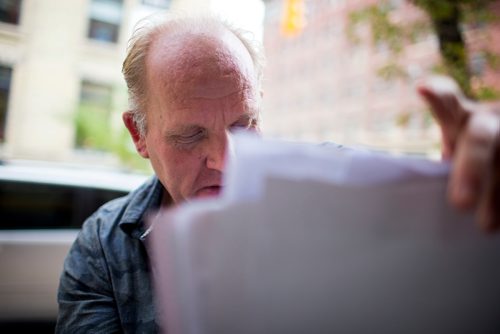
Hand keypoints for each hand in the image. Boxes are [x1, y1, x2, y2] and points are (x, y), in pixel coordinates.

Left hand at [417, 76, 499, 230]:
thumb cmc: (470, 153)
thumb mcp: (457, 147)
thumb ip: (446, 160)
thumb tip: (428, 197)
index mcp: (462, 118)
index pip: (448, 103)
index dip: (438, 95)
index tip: (423, 89)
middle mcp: (488, 123)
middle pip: (481, 139)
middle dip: (472, 170)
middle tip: (460, 204)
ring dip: (496, 196)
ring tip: (485, 225)